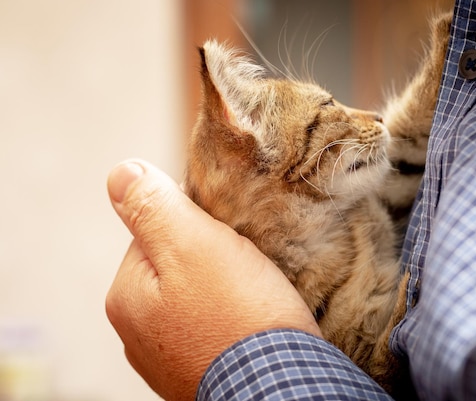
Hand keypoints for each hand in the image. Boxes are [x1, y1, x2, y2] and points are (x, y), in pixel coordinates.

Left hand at [105, 160, 321, 400]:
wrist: (280, 390)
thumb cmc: (241, 315)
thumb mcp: (195, 245)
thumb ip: (154, 207)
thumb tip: (120, 172)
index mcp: (125, 297)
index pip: (156, 233)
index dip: (196, 226)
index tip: (227, 239)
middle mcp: (135, 334)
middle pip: (176, 266)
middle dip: (209, 258)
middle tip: (245, 269)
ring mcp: (166, 359)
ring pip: (196, 298)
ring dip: (223, 290)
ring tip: (253, 297)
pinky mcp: (198, 375)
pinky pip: (211, 328)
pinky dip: (230, 320)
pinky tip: (251, 323)